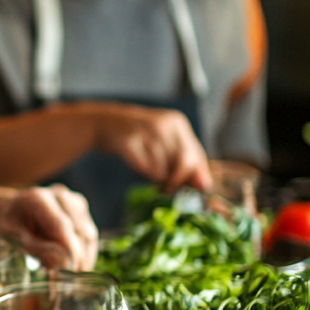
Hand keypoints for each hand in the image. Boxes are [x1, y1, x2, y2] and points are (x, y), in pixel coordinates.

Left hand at [0, 184, 98, 269]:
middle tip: (67, 283)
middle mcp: (60, 196)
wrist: (16, 211)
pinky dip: (85, 255)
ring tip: (69, 278)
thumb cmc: (11, 224)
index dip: (68, 251)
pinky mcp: (83, 213)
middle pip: (78, 230)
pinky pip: (90, 237)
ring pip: (88, 235)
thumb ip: (33, 246)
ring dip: (82, 259)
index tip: (68, 273)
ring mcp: (74, 203)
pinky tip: (74, 269)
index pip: (61, 225)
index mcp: (38, 198)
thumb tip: (59, 262)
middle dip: (75, 259)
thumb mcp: (11, 235)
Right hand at [92, 104, 211, 191]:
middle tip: (168, 188)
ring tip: (149, 167)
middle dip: (177, 180)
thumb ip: (187, 159)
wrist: (103, 122)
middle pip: (183, 163)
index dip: (194, 175)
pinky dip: (144, 172)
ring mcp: (145, 132)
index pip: (195, 155)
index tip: (191, 188)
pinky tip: (139, 163)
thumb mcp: (166, 140)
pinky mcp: (128, 143)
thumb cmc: (139, 135)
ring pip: (163, 169)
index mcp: (177, 123)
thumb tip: (206, 185)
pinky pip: (145, 169)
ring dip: (157, 176)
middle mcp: (164, 125)